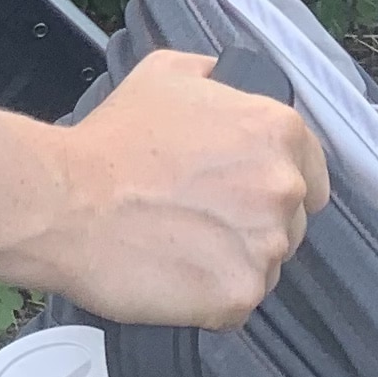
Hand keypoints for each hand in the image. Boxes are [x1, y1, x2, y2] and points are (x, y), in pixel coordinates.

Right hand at [38, 49, 328, 324]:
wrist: (67, 202)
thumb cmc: (111, 140)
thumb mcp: (164, 74)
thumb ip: (212, 75)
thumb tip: (224, 80)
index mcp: (276, 131)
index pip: (310, 168)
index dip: (274, 178)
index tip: (243, 189)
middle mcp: (282, 187)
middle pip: (290, 218)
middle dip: (252, 220)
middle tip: (200, 216)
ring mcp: (265, 245)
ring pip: (267, 263)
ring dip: (233, 259)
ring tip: (181, 246)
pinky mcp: (241, 294)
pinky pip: (239, 302)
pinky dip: (213, 297)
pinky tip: (176, 275)